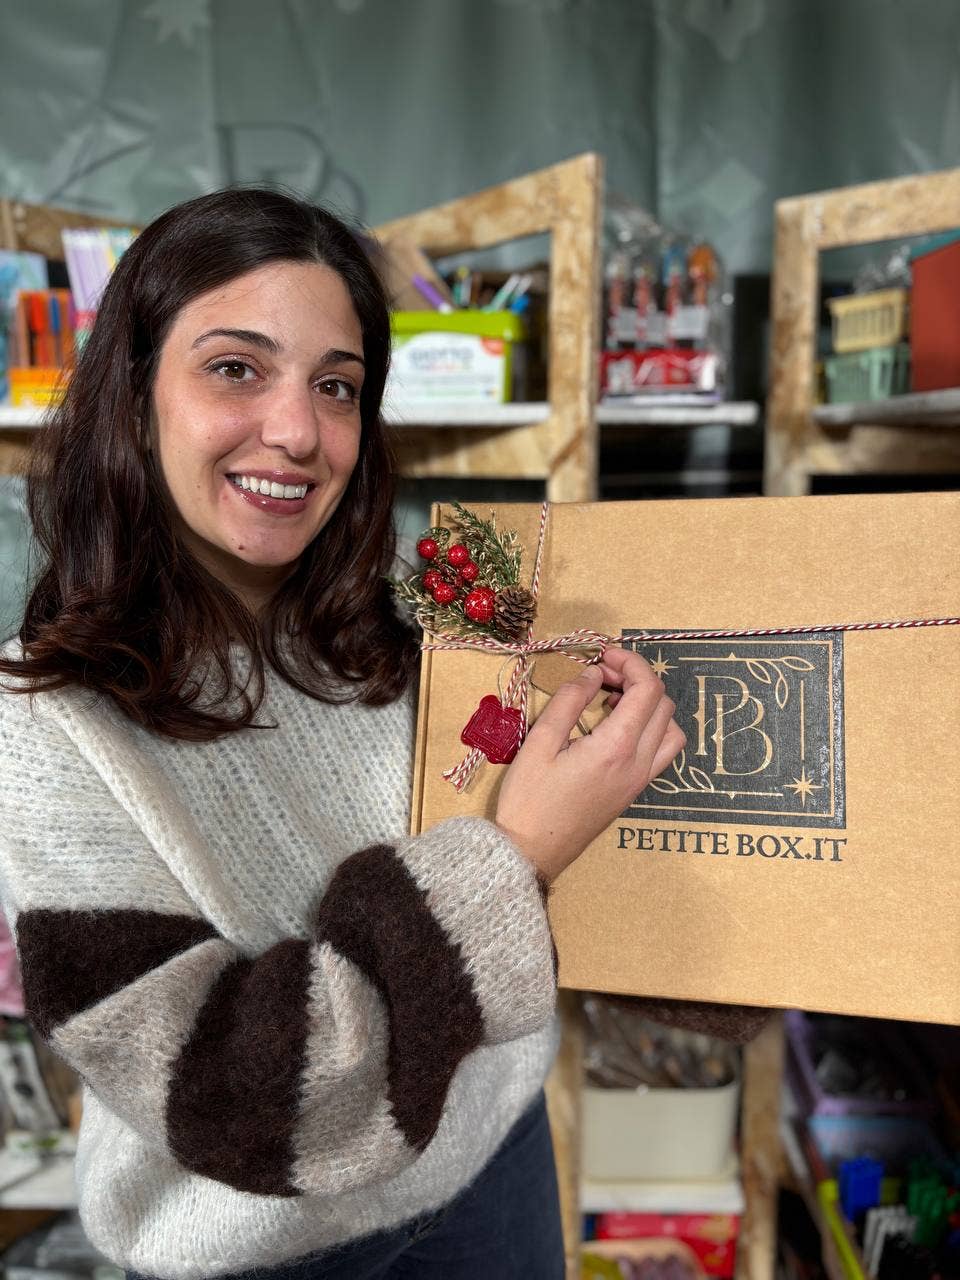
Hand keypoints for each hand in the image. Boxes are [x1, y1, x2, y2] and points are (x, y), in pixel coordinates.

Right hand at [495, 647, 684, 882]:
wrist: (531, 852)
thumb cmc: (529, 799)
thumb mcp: (539, 742)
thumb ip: (569, 701)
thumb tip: (593, 674)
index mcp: (616, 747)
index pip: (648, 689)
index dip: (631, 662)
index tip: (604, 655)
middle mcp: (638, 763)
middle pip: (663, 704)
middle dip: (636, 679)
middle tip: (601, 675)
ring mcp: (640, 780)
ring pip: (670, 729)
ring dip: (648, 706)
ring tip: (611, 702)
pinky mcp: (634, 791)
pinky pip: (661, 751)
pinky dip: (648, 729)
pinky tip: (614, 729)